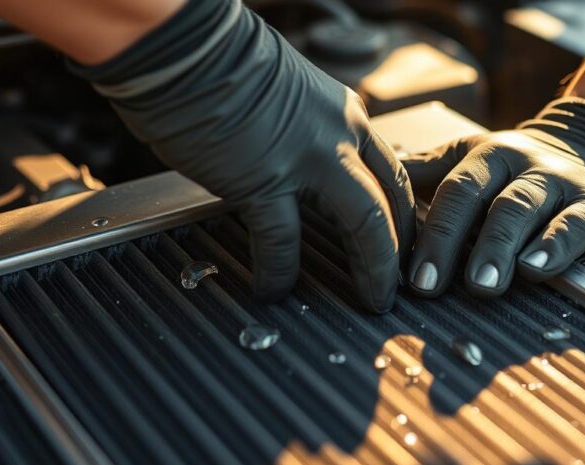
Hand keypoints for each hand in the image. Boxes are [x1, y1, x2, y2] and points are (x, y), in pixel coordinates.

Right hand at [71, 0, 414, 311]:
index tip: (404, 245)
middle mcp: (338, 134)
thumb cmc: (216, 63)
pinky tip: (271, 291)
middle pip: (393, 201)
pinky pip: (283, 241)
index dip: (404, 216)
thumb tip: (295, 168)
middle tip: (397, 286)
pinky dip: (280, 272)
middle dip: (401, 250)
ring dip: (373, 267)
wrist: (180, 44)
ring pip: (367, 223)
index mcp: (344, 114)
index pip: (394, 172)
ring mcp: (307, 157)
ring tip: (369, 299)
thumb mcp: (287, 92)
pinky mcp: (263, 178)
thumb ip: (304, 133)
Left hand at [403, 98, 584, 297]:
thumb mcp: (474, 163)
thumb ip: (426, 174)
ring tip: (481, 284)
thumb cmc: (521, 172)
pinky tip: (536, 268)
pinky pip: (578, 223)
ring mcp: (564, 181)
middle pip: (482, 200)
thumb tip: (371, 180)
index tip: (411, 277)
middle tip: (431, 287)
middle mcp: (524, 164)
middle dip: (452, 244)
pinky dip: (557, 245)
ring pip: (525, 208)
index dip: (429, 233)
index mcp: (486, 156)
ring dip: (499, 246)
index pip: (452, 190)